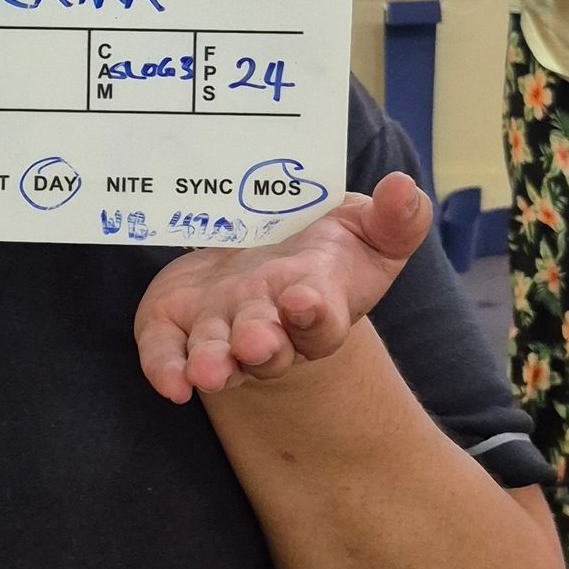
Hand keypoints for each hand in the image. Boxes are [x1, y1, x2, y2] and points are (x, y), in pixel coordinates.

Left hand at [135, 173, 430, 401]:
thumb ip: (394, 219)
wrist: (263, 253)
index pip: (322, 322)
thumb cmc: (326, 248)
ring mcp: (221, 327)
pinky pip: (165, 350)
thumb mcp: (367, 228)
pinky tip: (169, 380)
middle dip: (261, 345)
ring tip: (207, 371)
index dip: (315, 315)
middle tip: (255, 342)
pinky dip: (163, 365)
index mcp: (318, 303)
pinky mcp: (176, 322)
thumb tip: (404, 188)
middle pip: (268, 347)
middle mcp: (269, 325)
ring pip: (217, 355)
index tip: (304, 300)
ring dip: (213, 363)